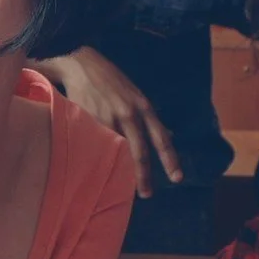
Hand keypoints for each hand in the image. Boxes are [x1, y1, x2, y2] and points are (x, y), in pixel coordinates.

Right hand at [37, 48, 179, 196]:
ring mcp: (108, 118)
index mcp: (143, 106)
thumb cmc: (112, 80)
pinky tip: (101, 170)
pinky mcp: (89, 120)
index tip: (177, 178)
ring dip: (120, 170)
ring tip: (121, 187)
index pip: (161, 138)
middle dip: (143, 175)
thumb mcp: (136, 93)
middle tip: (147, 194)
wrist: (81, 64)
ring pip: (118, 151)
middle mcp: (128, 114)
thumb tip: (168, 134)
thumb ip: (149, 115)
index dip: (170, 159)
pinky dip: (101, 158)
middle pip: (139, 151)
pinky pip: (98, 145)